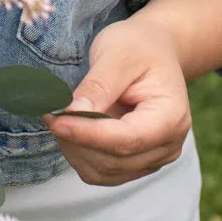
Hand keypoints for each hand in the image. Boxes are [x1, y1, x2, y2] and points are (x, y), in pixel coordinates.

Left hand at [45, 13, 192, 186]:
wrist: (154, 52)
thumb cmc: (139, 47)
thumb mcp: (118, 54)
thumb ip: (98, 85)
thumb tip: (73, 112)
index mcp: (171, 117)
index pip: (127, 139)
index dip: (88, 134)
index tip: (55, 120)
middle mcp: (168, 145)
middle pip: (114, 160)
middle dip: (76, 140)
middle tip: (50, 112)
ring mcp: (152, 158)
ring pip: (104, 172)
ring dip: (75, 149)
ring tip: (61, 117)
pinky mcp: (135, 163)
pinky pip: (101, 172)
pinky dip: (80, 154)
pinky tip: (72, 129)